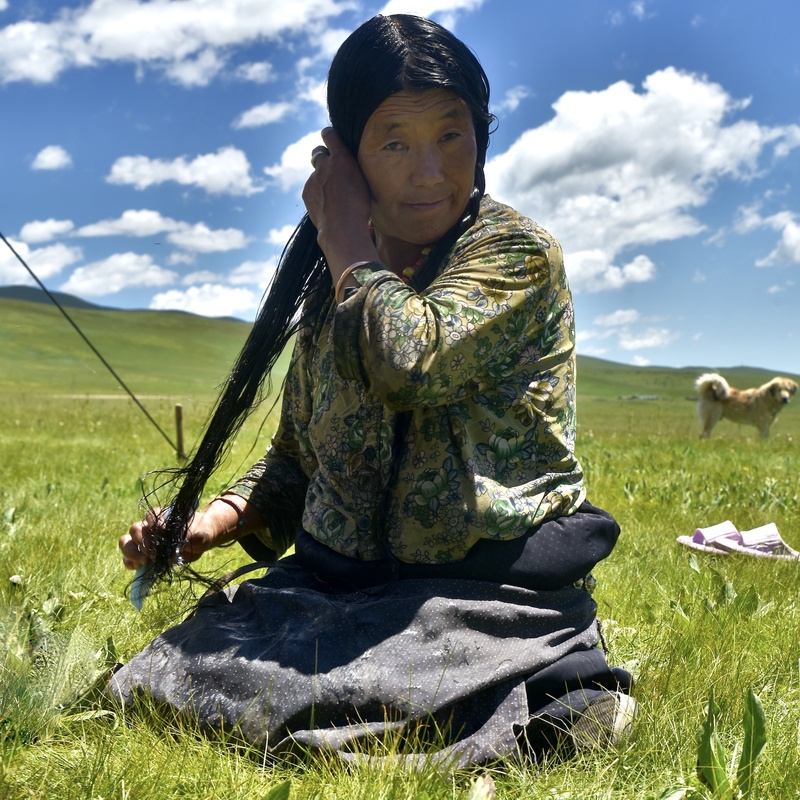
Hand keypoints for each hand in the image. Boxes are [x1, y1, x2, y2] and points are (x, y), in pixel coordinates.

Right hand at [118, 506, 214, 570]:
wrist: (198, 542)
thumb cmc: (199, 534)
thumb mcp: (200, 534)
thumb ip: (190, 536)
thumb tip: (179, 542)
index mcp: (162, 516)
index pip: (150, 516)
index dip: (154, 527)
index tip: (162, 537)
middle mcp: (150, 527)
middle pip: (134, 529)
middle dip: (141, 541)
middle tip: (153, 554)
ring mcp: (144, 541)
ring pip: (126, 542)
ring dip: (131, 552)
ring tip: (144, 561)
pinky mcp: (143, 555)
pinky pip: (128, 558)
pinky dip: (130, 562)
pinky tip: (140, 566)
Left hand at [302, 127, 377, 274]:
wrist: (342, 228)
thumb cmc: (360, 206)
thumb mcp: (364, 181)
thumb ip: (351, 168)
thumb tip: (347, 164)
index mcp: (341, 157)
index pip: (329, 134)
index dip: (329, 135)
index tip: (330, 136)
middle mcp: (324, 164)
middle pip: (317, 151)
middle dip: (322, 156)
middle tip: (330, 166)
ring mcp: (313, 179)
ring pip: (315, 173)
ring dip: (322, 179)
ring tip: (333, 194)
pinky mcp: (306, 192)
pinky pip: (311, 188)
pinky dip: (317, 193)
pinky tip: (327, 204)